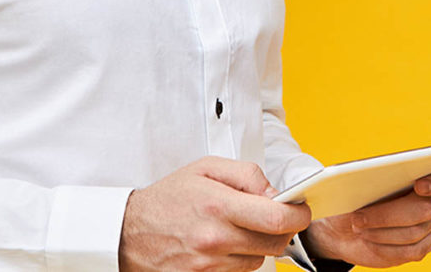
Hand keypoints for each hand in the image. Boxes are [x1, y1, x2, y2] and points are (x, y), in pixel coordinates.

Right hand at [119, 156, 312, 271]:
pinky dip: (241, 259)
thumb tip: (273, 191)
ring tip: (242, 228)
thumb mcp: (206, 168)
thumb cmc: (168, 198)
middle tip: (277, 217)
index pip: (276, 218)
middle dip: (284, 230)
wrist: (129, 232)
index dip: (298, 215)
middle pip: (275, 244)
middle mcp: (215, 239)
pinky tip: (228, 244)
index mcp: (218, 206)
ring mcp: (209, 264)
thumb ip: (246, 174)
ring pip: (259, 260)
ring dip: (260, 245)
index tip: (301, 209)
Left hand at [302, 164, 430, 267]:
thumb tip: (373, 178)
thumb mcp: (360, 180)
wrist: (345, 224)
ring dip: (381, 230)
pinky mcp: (421, 246)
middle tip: (359, 217)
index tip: (420, 185)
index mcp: (429, 171)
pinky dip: (384, 245)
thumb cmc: (354, 193)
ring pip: (413, 232)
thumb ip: (375, 176)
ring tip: (358, 225)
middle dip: (389, 214)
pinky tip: (367, 239)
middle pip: (425, 209)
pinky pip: (408, 251)